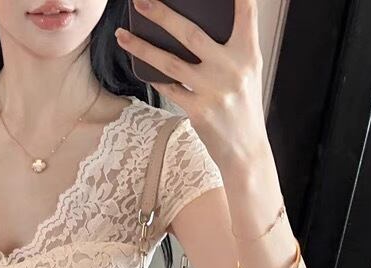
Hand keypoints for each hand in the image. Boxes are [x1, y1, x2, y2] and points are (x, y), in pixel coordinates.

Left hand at [116, 0, 268, 172]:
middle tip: (141, 1)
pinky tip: (139, 64)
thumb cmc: (242, 107)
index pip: (246, 13)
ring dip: (142, 47)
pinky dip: (153, 76)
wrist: (246, 150)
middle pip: (191, 34)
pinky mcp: (198, 111)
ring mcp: (213, 90)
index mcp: (248, 54)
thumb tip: (190, 30)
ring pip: (170, 62)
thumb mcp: (246, 73)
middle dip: (163, 15)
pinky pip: (168, 88)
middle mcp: (231, 69)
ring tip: (122, 34)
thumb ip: (229, 49)